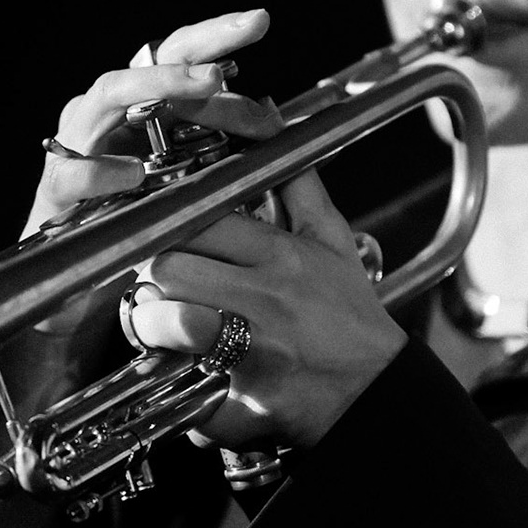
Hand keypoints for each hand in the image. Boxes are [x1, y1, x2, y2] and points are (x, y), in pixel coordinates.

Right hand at [23, 9, 284, 236]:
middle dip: (188, 57)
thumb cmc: (137, 217)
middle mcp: (109, 110)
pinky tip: (133, 175)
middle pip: (144, 63)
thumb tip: (271, 118)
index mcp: (142, 103)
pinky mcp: (56, 190)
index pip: (179, 54)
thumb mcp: (188, 174)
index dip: (217, 34)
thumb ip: (221, 142)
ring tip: (202, 87)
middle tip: (226, 66)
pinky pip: (73, 173)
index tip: (259, 20)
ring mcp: (77, 143)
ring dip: (155, 87)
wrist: (77, 276)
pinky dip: (102, 171)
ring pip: (107, 96)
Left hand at [127, 170, 407, 449]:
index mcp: (280, 254)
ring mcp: (252, 351)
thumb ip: (299, 184)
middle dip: (152, 276)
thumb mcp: (333, 241)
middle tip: (159, 285)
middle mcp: (265, 297)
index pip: (195, 219)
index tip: (165, 240)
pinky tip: (184, 374)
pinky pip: (184, 387)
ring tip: (161, 327)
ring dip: (150, 325)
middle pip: (167, 267)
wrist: (377, 390)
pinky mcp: (243, 403)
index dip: (167, 227)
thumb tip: (275, 124)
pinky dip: (174, 384)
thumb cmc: (349, 315)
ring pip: (163, 321)